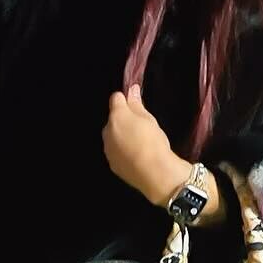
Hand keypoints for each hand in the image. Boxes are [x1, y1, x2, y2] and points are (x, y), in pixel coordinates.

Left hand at [102, 85, 186, 206]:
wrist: (154, 172)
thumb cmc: (153, 140)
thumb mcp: (148, 118)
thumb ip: (136, 103)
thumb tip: (132, 89)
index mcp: (117, 116)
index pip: (116, 98)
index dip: (126, 99)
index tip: (136, 103)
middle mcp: (107, 131)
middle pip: (113, 119)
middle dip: (123, 119)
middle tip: (141, 125)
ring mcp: (108, 149)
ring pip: (113, 136)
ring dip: (122, 135)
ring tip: (140, 142)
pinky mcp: (112, 164)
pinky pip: (116, 151)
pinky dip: (123, 150)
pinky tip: (136, 155)